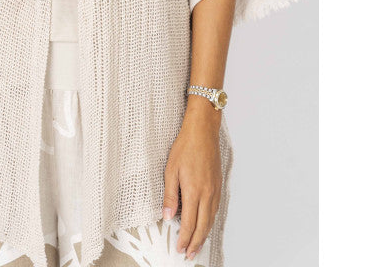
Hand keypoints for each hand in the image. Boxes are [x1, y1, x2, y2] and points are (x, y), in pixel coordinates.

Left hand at [162, 116, 221, 259]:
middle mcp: (207, 194)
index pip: (189, 223)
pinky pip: (215, 209)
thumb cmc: (186, 147)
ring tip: (197, 245)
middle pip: (203, 226)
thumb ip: (170, 195)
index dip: (185, 238)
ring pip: (211, 219)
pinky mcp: (219, 185)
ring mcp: (215, 190)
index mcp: (193, 191)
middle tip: (190, 255)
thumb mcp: (171, 170)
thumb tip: (167, 215)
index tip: (180, 248)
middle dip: (196, 243)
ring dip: (204, 234)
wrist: (203, 131)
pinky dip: (210, 221)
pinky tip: (206, 224)